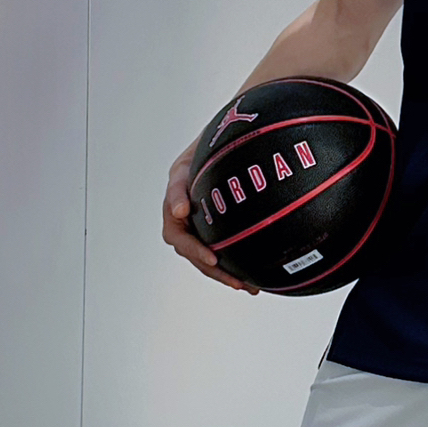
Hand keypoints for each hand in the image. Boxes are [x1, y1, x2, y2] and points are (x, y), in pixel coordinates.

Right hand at [163, 142, 257, 291]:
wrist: (223, 139)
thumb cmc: (203, 146)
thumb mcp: (188, 159)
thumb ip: (179, 184)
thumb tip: (180, 211)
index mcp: (174, 203)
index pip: (178, 234)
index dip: (194, 249)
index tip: (212, 259)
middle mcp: (184, 218)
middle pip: (195, 253)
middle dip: (216, 271)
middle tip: (237, 282)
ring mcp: (199, 224)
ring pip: (208, 257)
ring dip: (227, 274)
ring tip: (250, 287)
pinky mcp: (214, 228)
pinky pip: (221, 251)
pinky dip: (234, 265)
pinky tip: (253, 277)